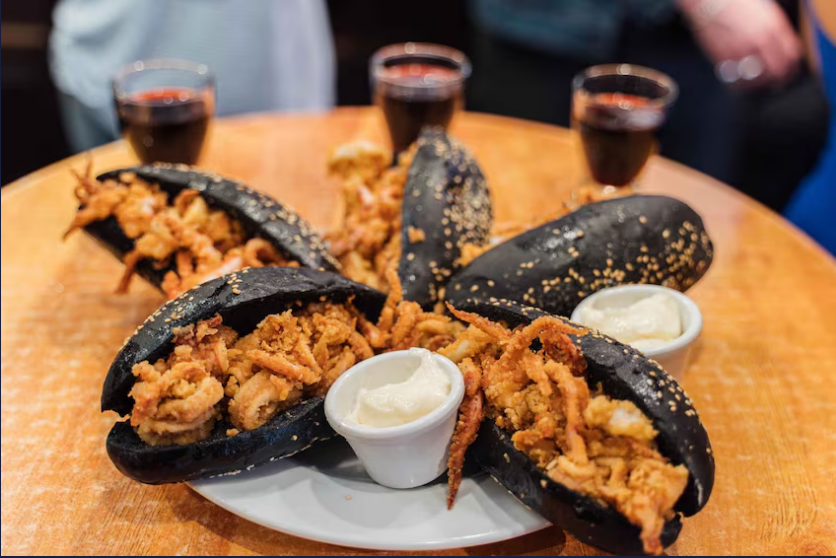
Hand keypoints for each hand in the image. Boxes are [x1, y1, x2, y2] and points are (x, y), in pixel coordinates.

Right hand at [680, 0, 802, 86]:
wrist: (710, 1)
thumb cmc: (737, 3)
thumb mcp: (766, 11)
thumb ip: (776, 30)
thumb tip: (781, 49)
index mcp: (773, 26)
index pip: (791, 55)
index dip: (792, 67)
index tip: (789, 72)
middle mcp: (760, 40)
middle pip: (777, 70)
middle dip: (778, 80)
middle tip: (776, 83)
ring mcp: (741, 50)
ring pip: (757, 79)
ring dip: (759, 83)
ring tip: (757, 82)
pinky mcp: (724, 58)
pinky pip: (736, 79)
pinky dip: (740, 83)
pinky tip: (740, 80)